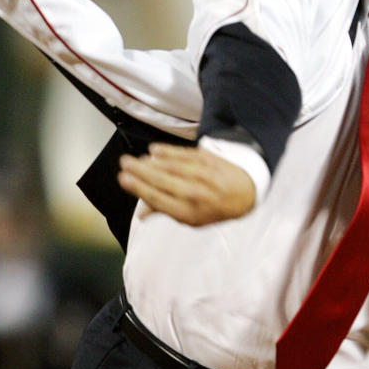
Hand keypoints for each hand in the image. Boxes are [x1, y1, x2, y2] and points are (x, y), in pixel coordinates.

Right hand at [117, 143, 255, 225]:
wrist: (244, 193)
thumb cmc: (212, 207)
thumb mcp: (191, 218)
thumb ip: (165, 212)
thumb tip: (141, 214)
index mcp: (189, 213)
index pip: (158, 199)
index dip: (139, 188)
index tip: (123, 179)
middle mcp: (196, 195)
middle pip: (163, 181)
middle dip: (141, 171)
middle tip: (124, 163)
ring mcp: (204, 177)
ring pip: (172, 167)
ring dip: (151, 162)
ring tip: (135, 159)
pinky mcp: (209, 161)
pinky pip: (185, 155)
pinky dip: (169, 152)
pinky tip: (154, 150)